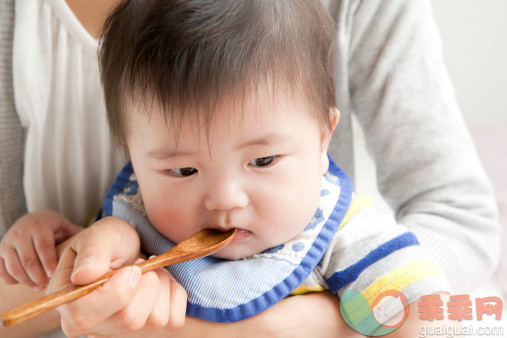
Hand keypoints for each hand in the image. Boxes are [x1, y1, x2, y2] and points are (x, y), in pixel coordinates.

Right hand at [0, 210, 82, 289]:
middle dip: (38, 276)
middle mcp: (20, 233)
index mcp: (39, 226)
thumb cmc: (53, 227)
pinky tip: (27, 283)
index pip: (43, 246)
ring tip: (39, 287)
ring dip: (27, 280)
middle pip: (28, 260)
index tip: (54, 275)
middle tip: (48, 286)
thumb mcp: (65, 226)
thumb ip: (77, 234)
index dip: (49, 262)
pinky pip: (2, 271)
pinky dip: (13, 280)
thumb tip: (91, 245)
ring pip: (14, 267)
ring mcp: (7, 243)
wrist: (31, 220)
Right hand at [48, 217, 186, 336]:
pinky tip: (159, 284)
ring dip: (160, 284)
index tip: (132, 268)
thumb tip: (84, 274)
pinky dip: (174, 293)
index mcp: (69, 304)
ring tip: (147, 272)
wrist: (131, 250)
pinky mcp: (153, 334)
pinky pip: (174, 319)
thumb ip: (92, 250)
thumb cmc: (111, 243)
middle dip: (145, 282)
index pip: (85, 316)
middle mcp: (94, 328)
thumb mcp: (101, 234)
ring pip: (156, 319)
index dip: (116, 291)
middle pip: (129, 319)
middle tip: (139, 264)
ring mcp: (124, 335)